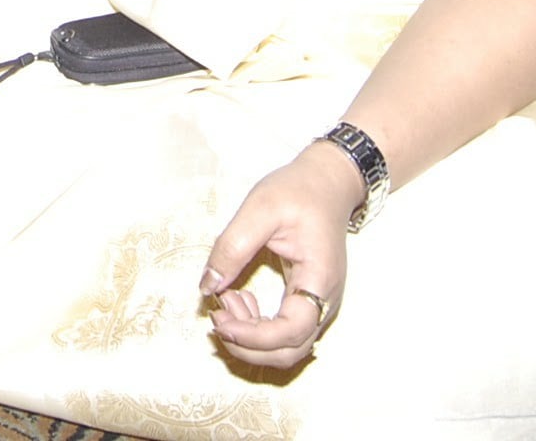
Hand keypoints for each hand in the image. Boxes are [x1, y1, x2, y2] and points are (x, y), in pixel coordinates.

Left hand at [200, 144, 360, 370]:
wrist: (328, 184)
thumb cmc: (299, 192)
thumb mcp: (260, 208)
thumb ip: (232, 247)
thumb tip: (208, 286)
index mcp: (318, 279)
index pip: (292, 332)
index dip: (254, 337)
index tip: (220, 321)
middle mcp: (324, 301)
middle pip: (290, 351)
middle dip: (248, 345)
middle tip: (217, 316)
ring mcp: (319, 305)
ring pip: (287, 347)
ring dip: (251, 337)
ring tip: (225, 301)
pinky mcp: (307, 301)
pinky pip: (284, 331)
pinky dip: (257, 326)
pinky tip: (238, 298)